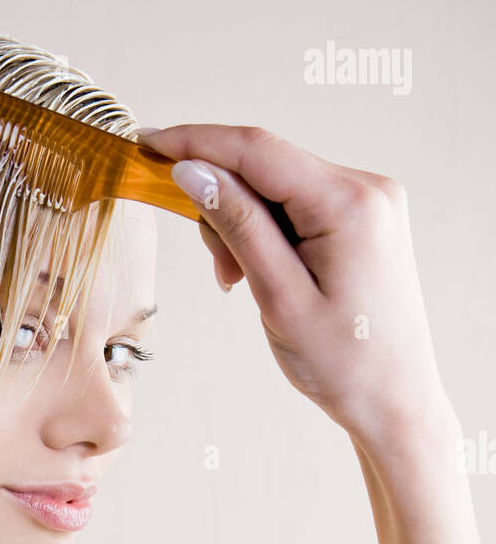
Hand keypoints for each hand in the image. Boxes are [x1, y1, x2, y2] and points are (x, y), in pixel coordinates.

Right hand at [137, 124, 455, 449]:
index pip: (257, 149)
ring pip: (277, 186)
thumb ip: (237, 226)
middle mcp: (367, 187)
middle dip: (222, 204)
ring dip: (243, 224)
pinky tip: (263, 272)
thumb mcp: (279, 297)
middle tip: (218, 270)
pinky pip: (298, 204)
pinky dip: (267, 232)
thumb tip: (192, 170)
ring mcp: (369, 200)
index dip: (195, 142)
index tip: (145, 145)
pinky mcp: (364, 217)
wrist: (397, 401)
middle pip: (266, 166)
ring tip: (242, 282)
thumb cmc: (345, 364)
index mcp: (350, 203)